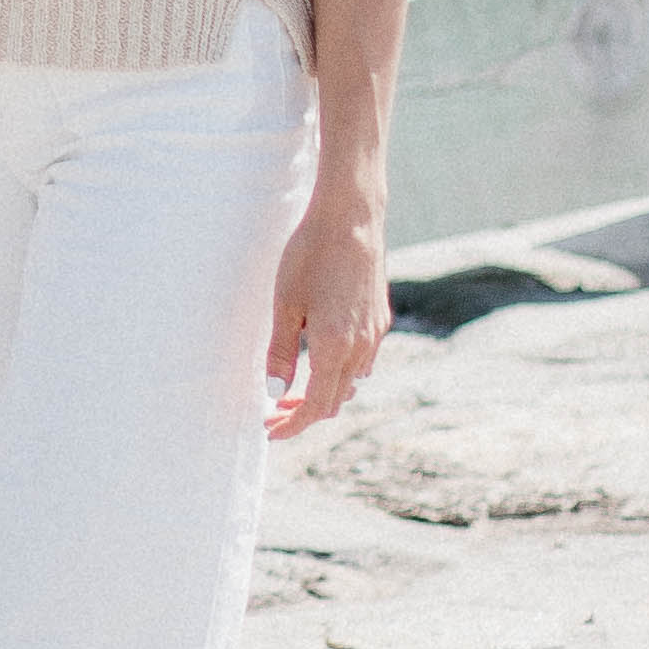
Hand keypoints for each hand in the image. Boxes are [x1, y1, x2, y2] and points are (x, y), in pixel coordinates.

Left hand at [264, 203, 388, 436]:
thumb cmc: (310, 256)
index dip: (292, 424)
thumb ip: (281, 353)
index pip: (316, 407)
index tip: (269, 430)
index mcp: (335, 348)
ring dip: (324, 393)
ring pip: (351, 382)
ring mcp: (375, 333)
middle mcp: (361, 347)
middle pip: (335, 401)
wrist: (351, 218)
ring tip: (293, 388)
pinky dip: (339, 372)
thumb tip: (275, 392)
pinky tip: (319, 356)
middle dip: (304, 413)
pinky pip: (362, 360)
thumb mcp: (285, 306)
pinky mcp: (379, 318)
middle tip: (273, 410)